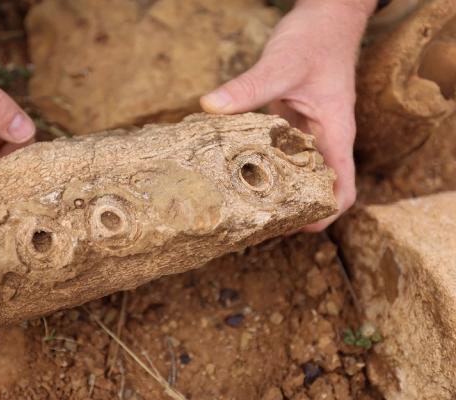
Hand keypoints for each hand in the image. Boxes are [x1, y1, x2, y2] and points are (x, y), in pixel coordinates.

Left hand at [201, 0, 375, 230]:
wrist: (327, 14)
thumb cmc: (317, 38)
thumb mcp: (282, 63)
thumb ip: (248, 86)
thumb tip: (211, 106)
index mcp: (335, 134)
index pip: (341, 190)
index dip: (322, 215)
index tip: (292, 226)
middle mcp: (324, 138)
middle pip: (315, 189)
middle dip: (291, 209)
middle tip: (253, 221)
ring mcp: (307, 130)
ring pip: (296, 172)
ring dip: (276, 188)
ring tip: (241, 203)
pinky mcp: (291, 121)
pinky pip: (279, 150)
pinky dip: (263, 161)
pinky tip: (236, 166)